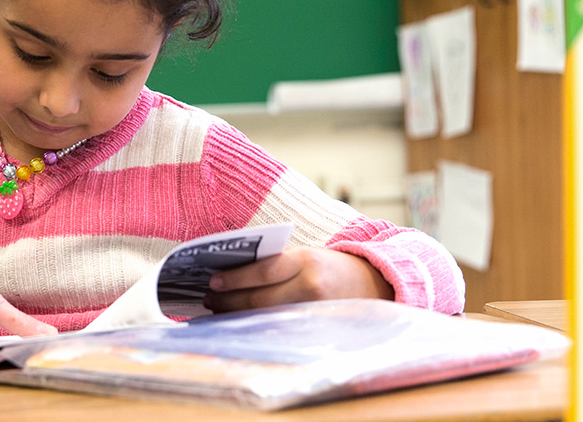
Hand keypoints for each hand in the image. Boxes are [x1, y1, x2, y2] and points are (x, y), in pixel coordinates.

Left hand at [204, 248, 393, 313]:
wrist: (374, 282)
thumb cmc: (332, 266)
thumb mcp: (308, 255)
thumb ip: (278, 264)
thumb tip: (234, 275)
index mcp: (306, 261)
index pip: (262, 271)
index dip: (234, 278)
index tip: (212, 281)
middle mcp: (310, 286)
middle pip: (260, 298)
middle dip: (229, 300)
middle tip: (208, 299)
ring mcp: (313, 310)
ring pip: (266, 316)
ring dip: (238, 314)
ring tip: (219, 310)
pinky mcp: (315, 327)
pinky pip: (280, 328)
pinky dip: (258, 325)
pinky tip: (243, 323)